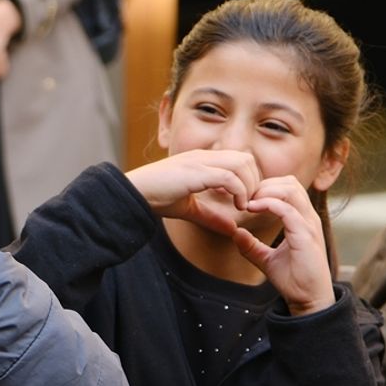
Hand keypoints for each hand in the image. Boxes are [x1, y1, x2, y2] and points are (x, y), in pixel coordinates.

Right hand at [124, 149, 260, 235]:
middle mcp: (203, 156)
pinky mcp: (196, 172)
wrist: (131, 194)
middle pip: (246, 159)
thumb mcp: (188, 209)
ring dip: (249, 186)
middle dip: (254, 181)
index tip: (245, 201)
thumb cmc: (153, 199)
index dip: (249, 180)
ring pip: (242, 164)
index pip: (238, 160)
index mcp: (201, 161)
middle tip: (248, 203)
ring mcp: (200, 162)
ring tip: (243, 205)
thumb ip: (209, 216)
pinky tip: (237, 206)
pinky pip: (229, 176)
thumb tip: (232, 229)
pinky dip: (239, 191)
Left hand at [232, 176, 334, 315]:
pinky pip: (288, 210)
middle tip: (244, 198)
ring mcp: (309, 225)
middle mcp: (308, 218)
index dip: (266, 187)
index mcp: (301, 220)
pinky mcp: (306, 235)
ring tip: (247, 202)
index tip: (245, 198)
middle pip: (290, 183)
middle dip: (264, 185)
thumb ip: (251, 246)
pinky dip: (268, 204)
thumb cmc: (293, 279)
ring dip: (265, 191)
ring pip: (290, 190)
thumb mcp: (266, 259)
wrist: (308, 299)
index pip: (288, 188)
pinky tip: (252, 208)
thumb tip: (235, 232)